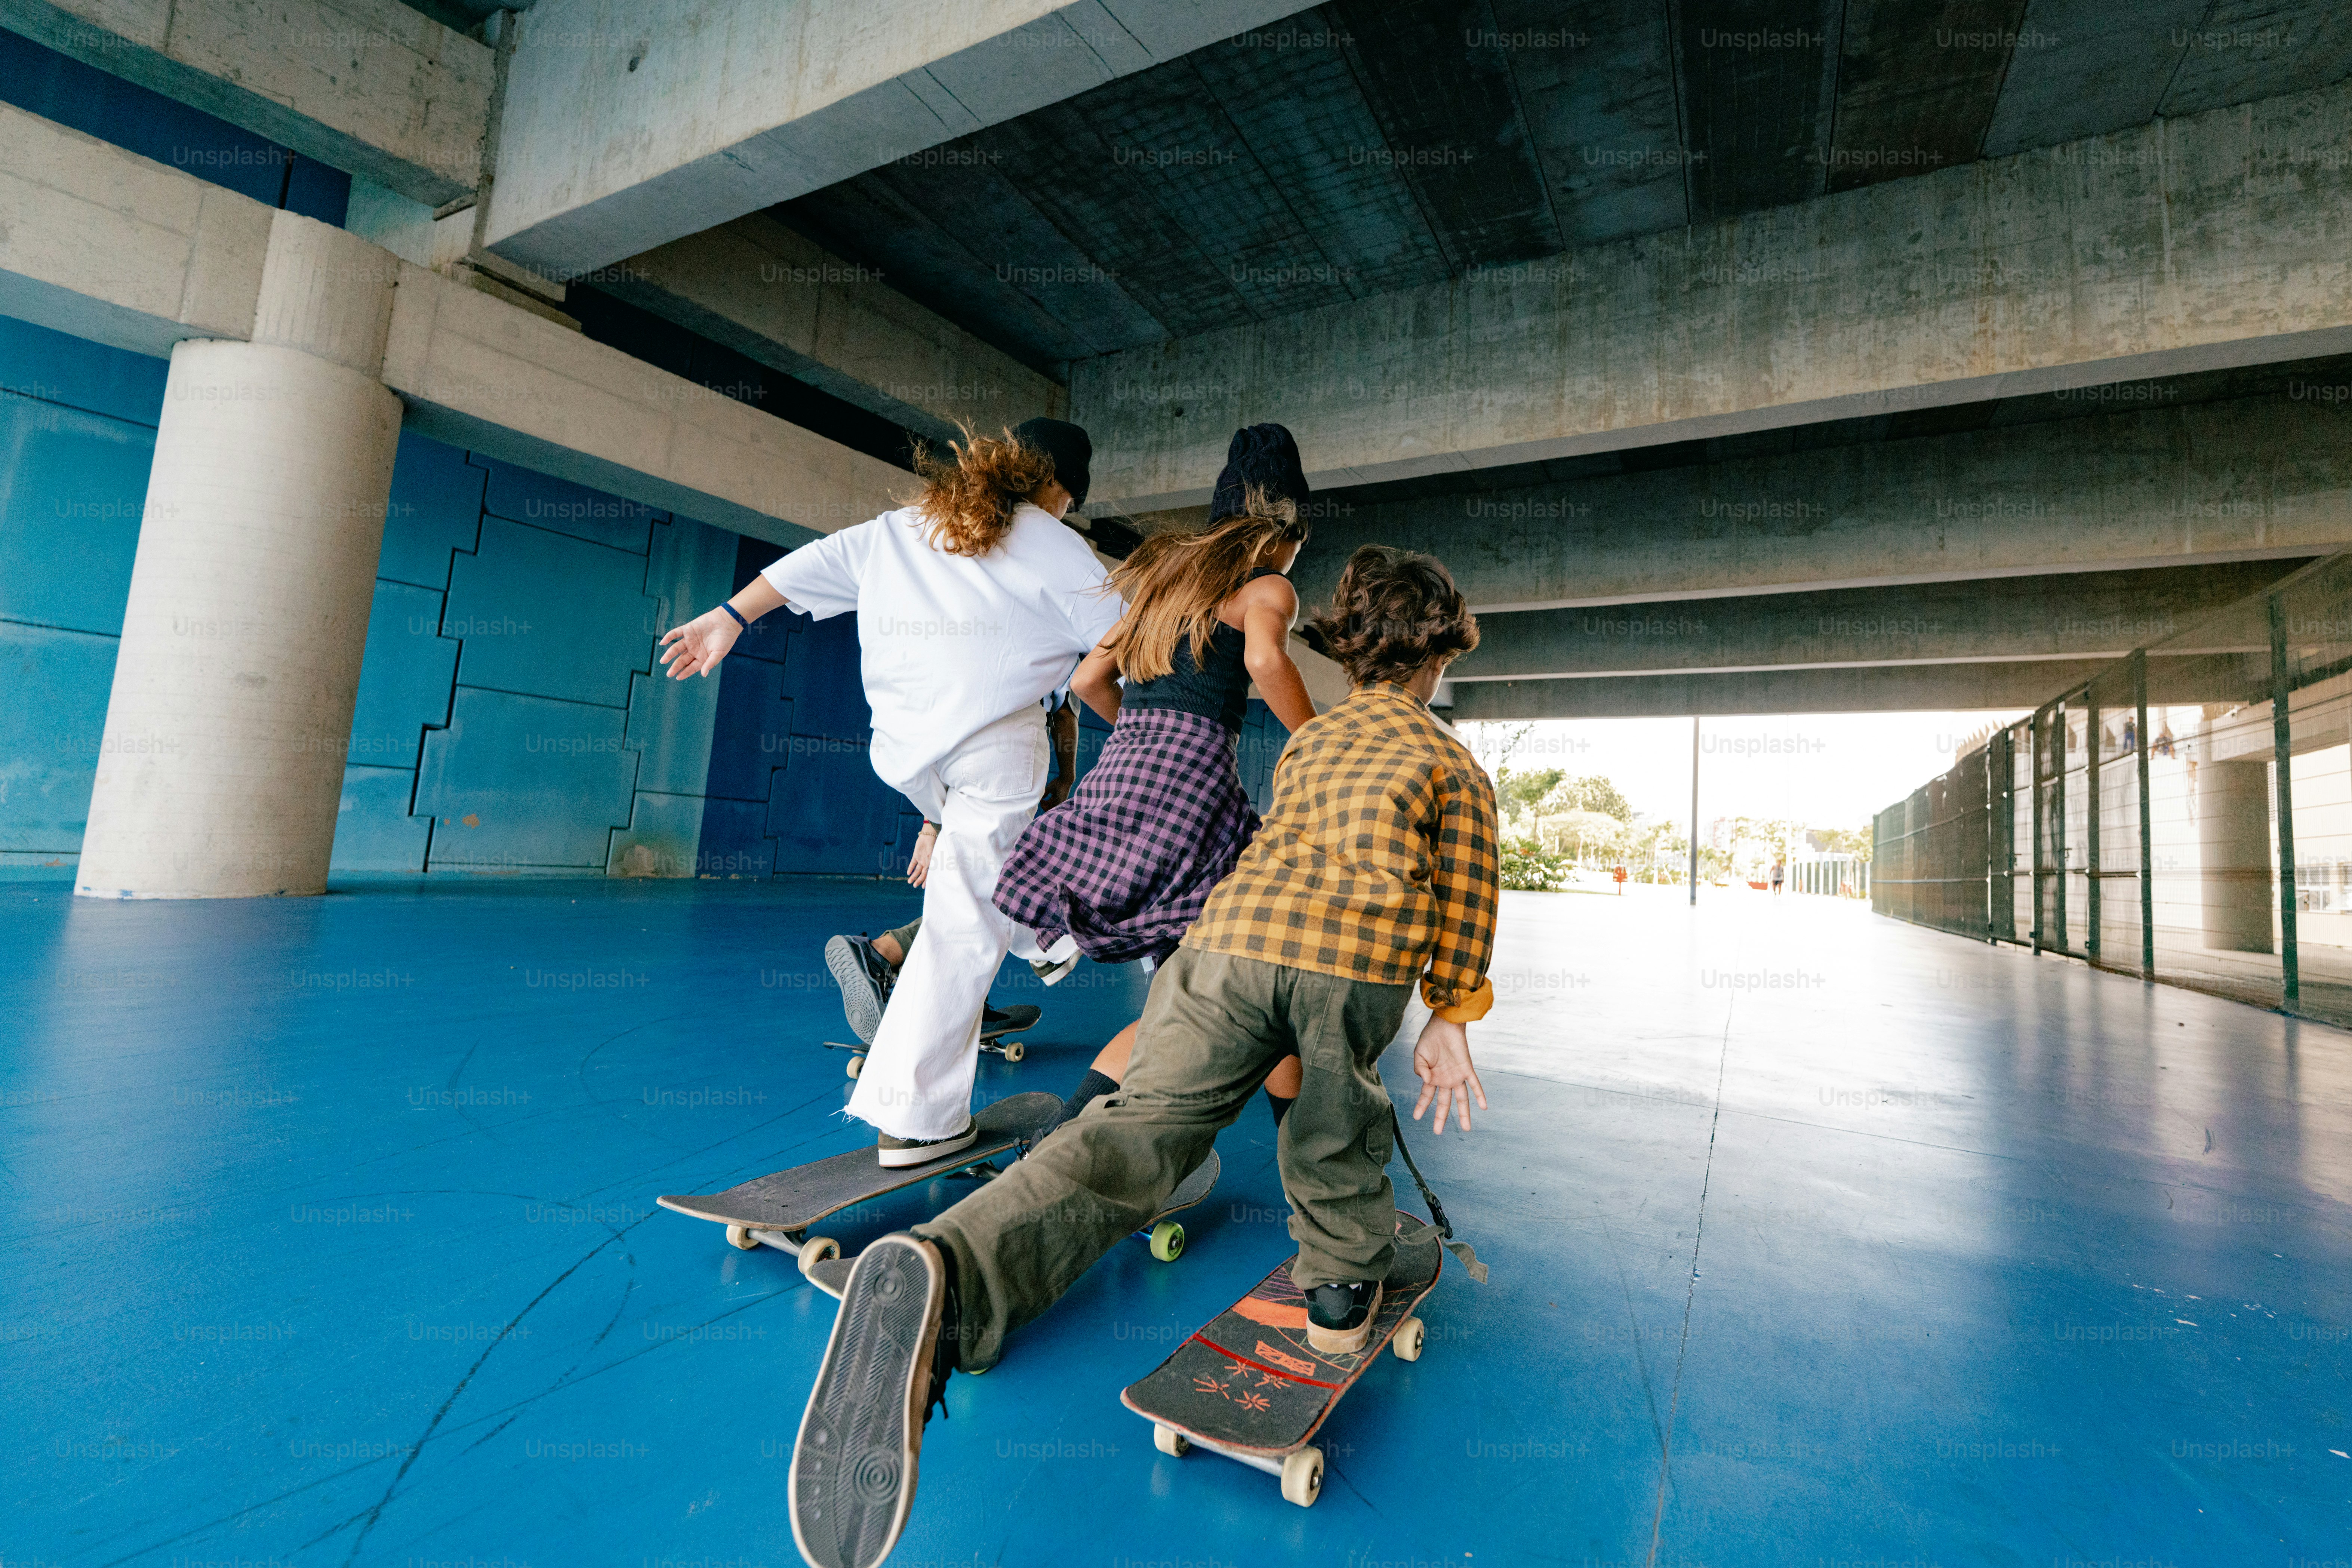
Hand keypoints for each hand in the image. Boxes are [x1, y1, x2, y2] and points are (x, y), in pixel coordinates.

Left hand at [658, 607, 742, 679]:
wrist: (727, 621)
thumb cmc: (726, 639)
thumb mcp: (718, 654)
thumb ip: (710, 663)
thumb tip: (703, 674)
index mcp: (702, 657)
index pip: (691, 667)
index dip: (685, 672)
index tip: (678, 677)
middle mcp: (694, 649)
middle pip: (682, 659)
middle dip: (676, 666)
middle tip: (669, 673)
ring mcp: (690, 639)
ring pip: (677, 648)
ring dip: (669, 654)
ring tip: (663, 661)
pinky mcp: (688, 629)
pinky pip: (676, 633)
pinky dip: (668, 636)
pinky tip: (662, 642)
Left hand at [907, 822, 938, 886]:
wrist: (928, 836)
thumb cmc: (933, 846)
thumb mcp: (932, 857)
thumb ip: (929, 866)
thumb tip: (927, 875)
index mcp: (932, 864)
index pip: (928, 875)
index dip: (926, 881)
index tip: (923, 887)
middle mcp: (926, 863)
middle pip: (922, 874)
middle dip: (918, 880)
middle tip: (914, 886)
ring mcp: (921, 859)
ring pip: (917, 870)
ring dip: (913, 876)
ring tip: (909, 882)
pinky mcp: (916, 855)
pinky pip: (913, 863)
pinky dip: (910, 868)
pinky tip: (908, 873)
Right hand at [1039, 777, 1070, 811]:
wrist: (1063, 780)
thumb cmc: (1057, 783)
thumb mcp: (1049, 789)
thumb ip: (1045, 794)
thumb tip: (1040, 798)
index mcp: (1055, 796)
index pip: (1049, 802)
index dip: (1044, 802)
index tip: (1040, 800)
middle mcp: (1057, 799)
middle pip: (1050, 806)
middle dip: (1044, 806)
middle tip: (1040, 803)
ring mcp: (1059, 801)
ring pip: (1051, 808)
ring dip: (1045, 807)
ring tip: (1041, 804)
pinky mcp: (1061, 802)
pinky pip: (1054, 808)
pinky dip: (1048, 808)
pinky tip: (1044, 805)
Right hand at [1410, 1014, 1486, 1135]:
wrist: (1444, 1025)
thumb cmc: (1430, 1038)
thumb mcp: (1419, 1055)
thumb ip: (1419, 1069)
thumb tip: (1425, 1080)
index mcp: (1432, 1078)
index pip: (1427, 1096)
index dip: (1421, 1107)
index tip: (1417, 1117)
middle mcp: (1445, 1080)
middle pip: (1444, 1103)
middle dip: (1440, 1118)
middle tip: (1437, 1132)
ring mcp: (1456, 1076)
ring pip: (1461, 1099)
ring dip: (1464, 1113)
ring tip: (1466, 1129)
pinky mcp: (1466, 1069)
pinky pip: (1474, 1084)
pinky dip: (1479, 1095)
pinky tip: (1484, 1107)